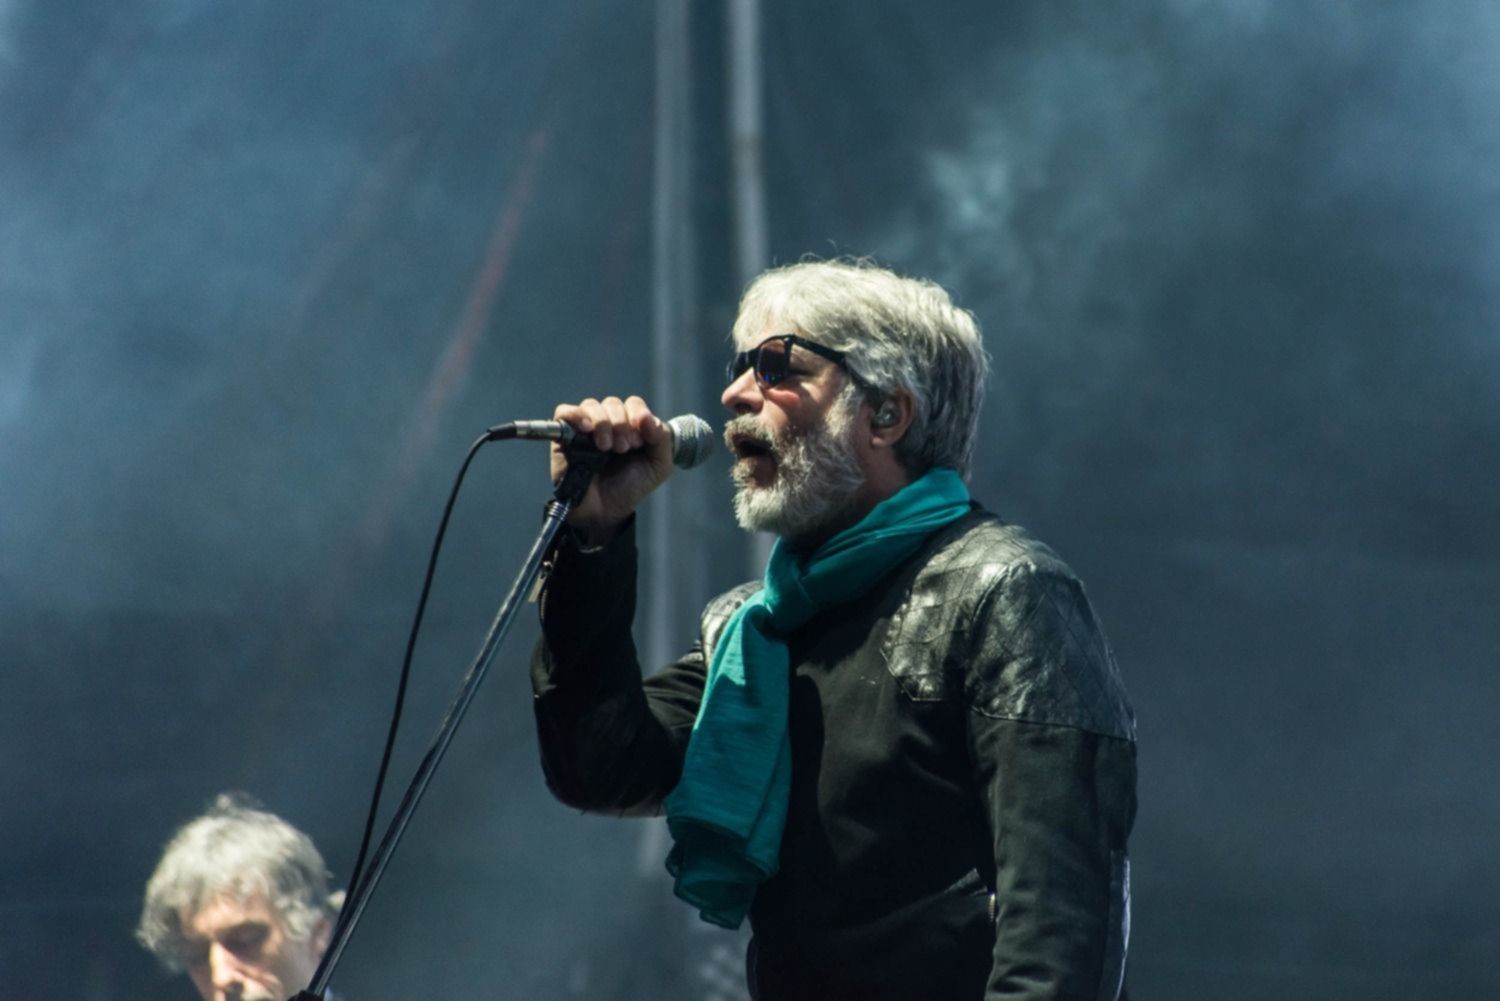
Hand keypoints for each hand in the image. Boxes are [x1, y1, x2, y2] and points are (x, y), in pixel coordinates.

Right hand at [550, 395, 673, 544]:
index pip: (633, 404)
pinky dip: (576, 415)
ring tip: (606, 448)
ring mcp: (585, 429)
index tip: (639, 441)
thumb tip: (648, 417)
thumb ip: (662, 439)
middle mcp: (608, 424)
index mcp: (630, 426)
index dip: (638, 415)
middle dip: (621, 424)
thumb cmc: (631, 488)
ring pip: (591, 405)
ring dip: (603, 422)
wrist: (606, 512)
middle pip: (613, 403)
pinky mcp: (564, 437)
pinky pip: (564, 412)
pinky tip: (588, 429)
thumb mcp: (658, 466)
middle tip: (623, 449)